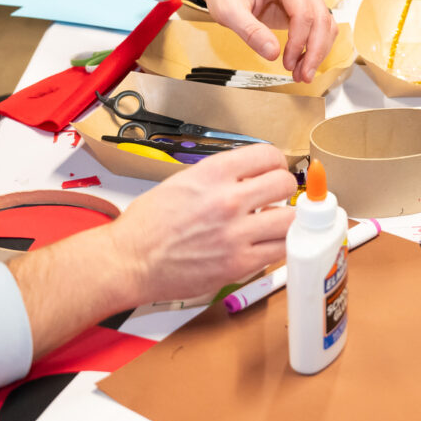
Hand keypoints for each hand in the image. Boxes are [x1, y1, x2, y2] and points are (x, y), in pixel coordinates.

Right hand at [109, 143, 297, 302]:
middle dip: (284, 189)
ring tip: (273, 222)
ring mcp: (235, 234)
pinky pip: (280, 250)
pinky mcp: (239, 264)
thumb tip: (250, 176)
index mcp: (212, 173)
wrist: (130, 261)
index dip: (274, 164)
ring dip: (286, 219)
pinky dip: (278, 246)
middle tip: (276, 197)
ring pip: (291, 219)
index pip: (268, 155)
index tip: (272, 171)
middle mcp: (227, 200)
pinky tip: (265, 243)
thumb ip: (220, 177)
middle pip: (286, 184)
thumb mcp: (183, 181)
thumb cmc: (148, 225)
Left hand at [193, 0, 336, 81]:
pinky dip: (315, 47)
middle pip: (320, 18)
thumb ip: (251, 32)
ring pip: (325, 24)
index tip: (287, 63)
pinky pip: (319, 27)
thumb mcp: (229, 11)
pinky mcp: (305, 5)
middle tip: (303, 75)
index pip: (302, 11)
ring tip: (301, 73)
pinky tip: (302, 62)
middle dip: (314, 51)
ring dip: (317, 51)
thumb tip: (273, 53)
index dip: (299, 41)